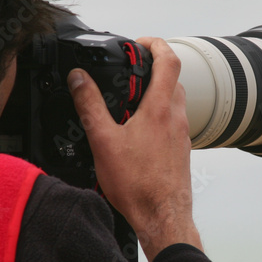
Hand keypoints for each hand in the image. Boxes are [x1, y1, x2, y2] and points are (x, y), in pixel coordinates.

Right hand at [68, 37, 201, 261]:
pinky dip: (158, 116)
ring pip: (173, 101)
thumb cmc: (139, 185)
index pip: (169, 60)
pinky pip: (172, 122)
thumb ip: (90, 106)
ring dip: (155, 93)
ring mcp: (182, 134)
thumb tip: (79, 79)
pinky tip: (138, 133)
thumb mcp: (103, 141)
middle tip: (130, 73)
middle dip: (152, 69)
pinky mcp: (181, 149)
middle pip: (172, 78)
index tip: (140, 43)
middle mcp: (176, 117)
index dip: (155, 44)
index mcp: (160, 108)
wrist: (163, 217)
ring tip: (129, 104)